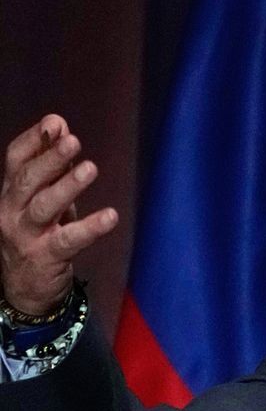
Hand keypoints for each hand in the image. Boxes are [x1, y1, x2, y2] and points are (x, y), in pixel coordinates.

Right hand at [0, 115, 117, 314]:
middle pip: (28, 179)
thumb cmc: (38, 233)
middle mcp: (12, 210)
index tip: (55, 122)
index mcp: (10, 192)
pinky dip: (90, 227)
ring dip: (67, 186)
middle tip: (73, 141)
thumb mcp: (42, 198)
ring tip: (90, 169)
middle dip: (50, 158)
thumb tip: (60, 125)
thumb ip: (51, 166)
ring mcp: (26, 235)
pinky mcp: (46, 256)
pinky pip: (69, 239)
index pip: (15, 160)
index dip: (34, 140)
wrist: (25, 288)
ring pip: (45, 206)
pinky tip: (110, 217)